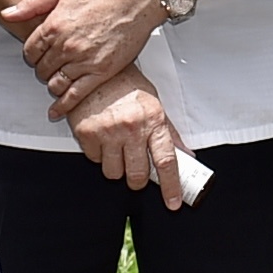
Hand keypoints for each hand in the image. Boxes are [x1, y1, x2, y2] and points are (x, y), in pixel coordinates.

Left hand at [5, 0, 163, 117]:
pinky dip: (63, 106)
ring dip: (52, 84)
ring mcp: (84, 60)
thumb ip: (32, 3)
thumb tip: (7, 13)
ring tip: (56, 80)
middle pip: (41, 68)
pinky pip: (76, 95)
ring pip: (55, 83)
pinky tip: (57, 110)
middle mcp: (67, 45)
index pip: (29, 51)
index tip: (37, 54)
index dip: (31, 54)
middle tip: (49, 65)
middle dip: (42, 69)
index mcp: (54, 25)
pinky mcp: (101, 72)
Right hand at [67, 68, 189, 207]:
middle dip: (138, 179)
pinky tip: (103, 137)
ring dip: (117, 167)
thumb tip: (185, 155)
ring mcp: (108, 132)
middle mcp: (132, 128)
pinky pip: (95, 160)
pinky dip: (99, 155)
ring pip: (114, 173)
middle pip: (137, 175)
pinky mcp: (86, 134)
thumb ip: (169, 133)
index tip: (173, 203)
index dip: (171, 187)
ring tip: (118, 147)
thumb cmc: (127, 85)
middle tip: (137, 168)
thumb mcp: (155, 105)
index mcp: (153, 120)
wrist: (96, 70)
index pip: (166, 161)